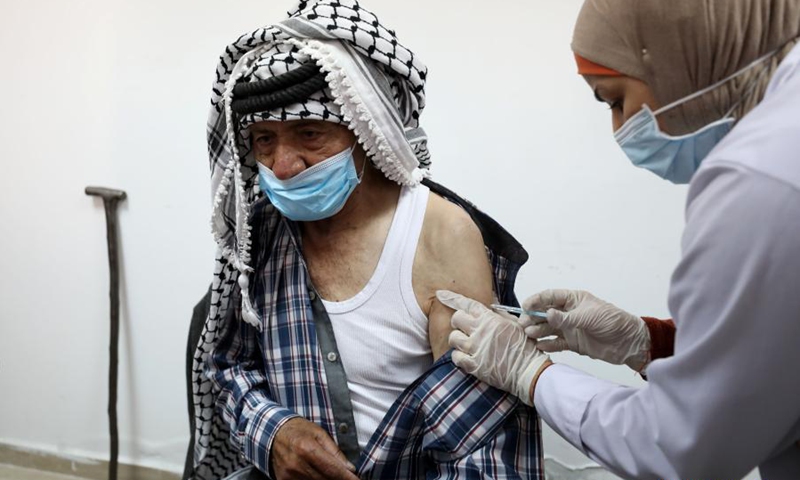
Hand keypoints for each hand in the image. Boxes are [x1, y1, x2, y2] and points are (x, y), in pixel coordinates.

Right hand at [271, 417, 357, 479]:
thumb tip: (350, 468)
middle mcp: (296, 464)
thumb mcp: (319, 433)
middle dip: (339, 479)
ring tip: (332, 474)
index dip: (347, 477)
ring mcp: (288, 475)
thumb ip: (334, 451)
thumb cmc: (298, 430)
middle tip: (347, 477)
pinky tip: (319, 475)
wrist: (272, 432)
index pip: (332, 469)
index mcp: (306, 448)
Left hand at [436, 290, 551, 405]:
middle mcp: (480, 332)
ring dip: (458, 339)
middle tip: (466, 327)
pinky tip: (468, 356)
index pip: (466, 304)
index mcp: (490, 319)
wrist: (528, 371)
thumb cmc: (524, 348)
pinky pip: (455, 356)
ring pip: (453, 338)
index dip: (451, 298)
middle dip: (459, 321)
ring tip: (468, 343)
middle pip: (456, 319)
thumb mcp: (514, 323)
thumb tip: (489, 302)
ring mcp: (475, 349)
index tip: (441, 294)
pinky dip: (459, 356)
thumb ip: (499, 313)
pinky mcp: (473, 365)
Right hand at [522, 289, 650, 370]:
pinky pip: (556, 343)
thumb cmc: (612, 322)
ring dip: (538, 331)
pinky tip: (538, 346)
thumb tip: (546, 314)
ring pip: (548, 328)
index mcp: (573, 300)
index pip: (550, 297)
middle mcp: (569, 313)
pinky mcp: (573, 343)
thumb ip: (566, 318)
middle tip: (523, 324)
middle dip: (533, 317)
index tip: (525, 306)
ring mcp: (570, 328)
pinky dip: (547, 345)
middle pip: (545, 313)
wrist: (629, 342)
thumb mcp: (588, 316)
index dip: (536, 300)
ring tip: (528, 335)